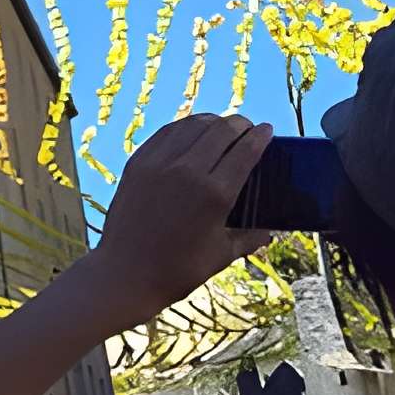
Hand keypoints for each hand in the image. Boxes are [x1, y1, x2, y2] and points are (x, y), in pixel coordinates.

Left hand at [90, 114, 272, 323]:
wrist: (126, 272)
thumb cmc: (178, 270)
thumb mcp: (220, 255)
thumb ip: (248, 239)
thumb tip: (268, 233)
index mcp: (214, 194)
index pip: (244, 152)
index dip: (259, 137)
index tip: (267, 129)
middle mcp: (187, 170)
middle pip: (220, 131)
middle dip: (238, 124)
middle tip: (247, 126)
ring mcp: (159, 163)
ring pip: (191, 126)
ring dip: (211, 121)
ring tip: (221, 125)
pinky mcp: (138, 161)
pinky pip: (166, 133)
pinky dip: (184, 127)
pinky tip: (190, 130)